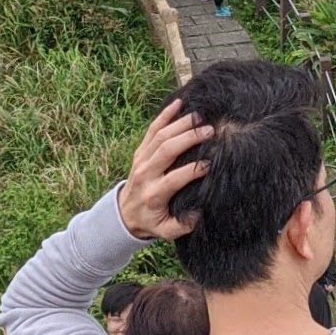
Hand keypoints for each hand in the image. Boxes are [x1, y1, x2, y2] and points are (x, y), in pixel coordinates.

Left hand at [118, 98, 211, 239]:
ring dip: (181, 124)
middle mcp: (146, 174)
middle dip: (189, 138)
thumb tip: (199, 213)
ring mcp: (141, 159)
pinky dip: (165, 115)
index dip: (194, 170)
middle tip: (210, 131)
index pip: (175, 178)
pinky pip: (152, 129)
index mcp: (154, 194)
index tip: (211, 163)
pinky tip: (180, 103)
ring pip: (160, 135)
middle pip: (167, 150)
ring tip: (201, 117)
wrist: (124, 213)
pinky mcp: (140, 150)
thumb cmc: (151, 221)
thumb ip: (183, 225)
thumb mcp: (166, 231)